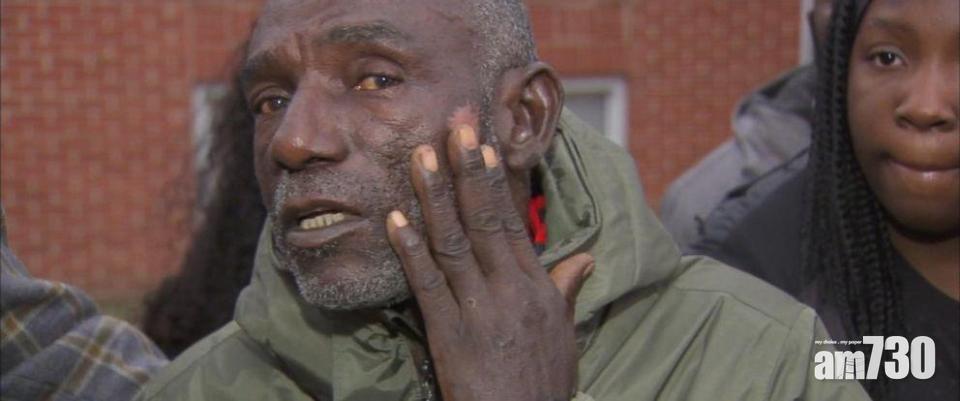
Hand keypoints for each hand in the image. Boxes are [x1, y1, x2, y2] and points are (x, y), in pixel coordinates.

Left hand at [386, 121, 593, 400]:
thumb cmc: (543, 384)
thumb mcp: (565, 334)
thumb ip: (567, 290)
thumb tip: (586, 257)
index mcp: (536, 288)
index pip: (512, 222)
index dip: (494, 181)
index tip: (482, 143)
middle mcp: (508, 291)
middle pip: (484, 221)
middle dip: (467, 170)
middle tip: (453, 125)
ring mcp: (477, 311)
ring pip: (453, 243)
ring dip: (435, 197)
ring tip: (420, 157)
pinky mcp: (449, 335)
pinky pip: (427, 286)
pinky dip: (411, 251)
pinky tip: (396, 220)